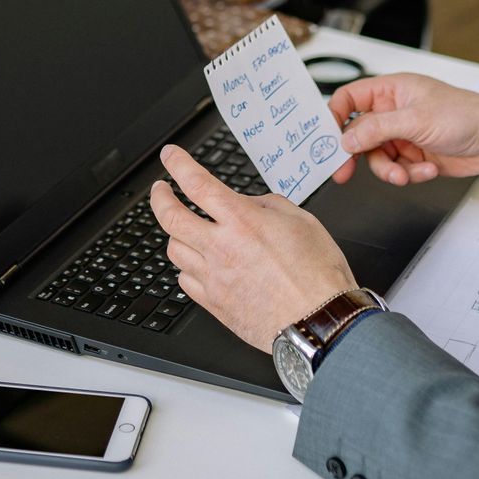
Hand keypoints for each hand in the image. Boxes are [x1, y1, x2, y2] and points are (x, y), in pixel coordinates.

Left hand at [150, 144, 357, 350]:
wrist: (319, 322)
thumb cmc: (318, 276)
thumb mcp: (302, 221)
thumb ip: (269, 206)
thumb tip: (249, 204)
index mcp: (243, 221)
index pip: (197, 183)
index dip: (178, 164)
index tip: (170, 156)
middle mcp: (222, 247)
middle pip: (170, 217)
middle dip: (159, 197)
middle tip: (160, 190)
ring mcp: (214, 278)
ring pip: (174, 250)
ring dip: (175, 234)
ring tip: (183, 228)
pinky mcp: (215, 304)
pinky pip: (185, 281)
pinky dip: (186, 268)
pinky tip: (197, 264)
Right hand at [329, 74, 478, 185]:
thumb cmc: (467, 115)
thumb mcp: (416, 120)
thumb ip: (377, 129)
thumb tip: (347, 138)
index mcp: (391, 91)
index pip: (349, 99)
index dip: (334, 116)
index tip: (326, 138)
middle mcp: (394, 112)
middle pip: (358, 135)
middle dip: (355, 156)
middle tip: (344, 173)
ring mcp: (404, 135)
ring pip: (376, 158)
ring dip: (389, 170)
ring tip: (406, 174)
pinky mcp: (414, 156)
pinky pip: (397, 170)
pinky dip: (410, 174)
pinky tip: (427, 170)